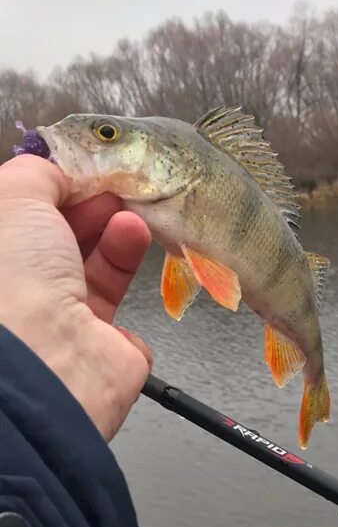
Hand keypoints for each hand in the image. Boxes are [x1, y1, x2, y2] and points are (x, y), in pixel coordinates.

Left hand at [0, 154, 151, 440]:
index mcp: (1, 259)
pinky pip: (121, 298)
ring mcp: (63, 317)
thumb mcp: (15, 195)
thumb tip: (62, 173)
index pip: (28, 216)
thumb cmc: (17, 275)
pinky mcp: (104, 342)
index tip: (83, 169)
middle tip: (116, 187)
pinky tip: (136, 244)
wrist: (52, 357)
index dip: (55, 187)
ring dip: (115, 231)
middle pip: (62, 236)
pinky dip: (130, 268)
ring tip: (131, 217)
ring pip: (93, 263)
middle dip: (91, 205)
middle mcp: (24, 289)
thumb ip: (39, 172)